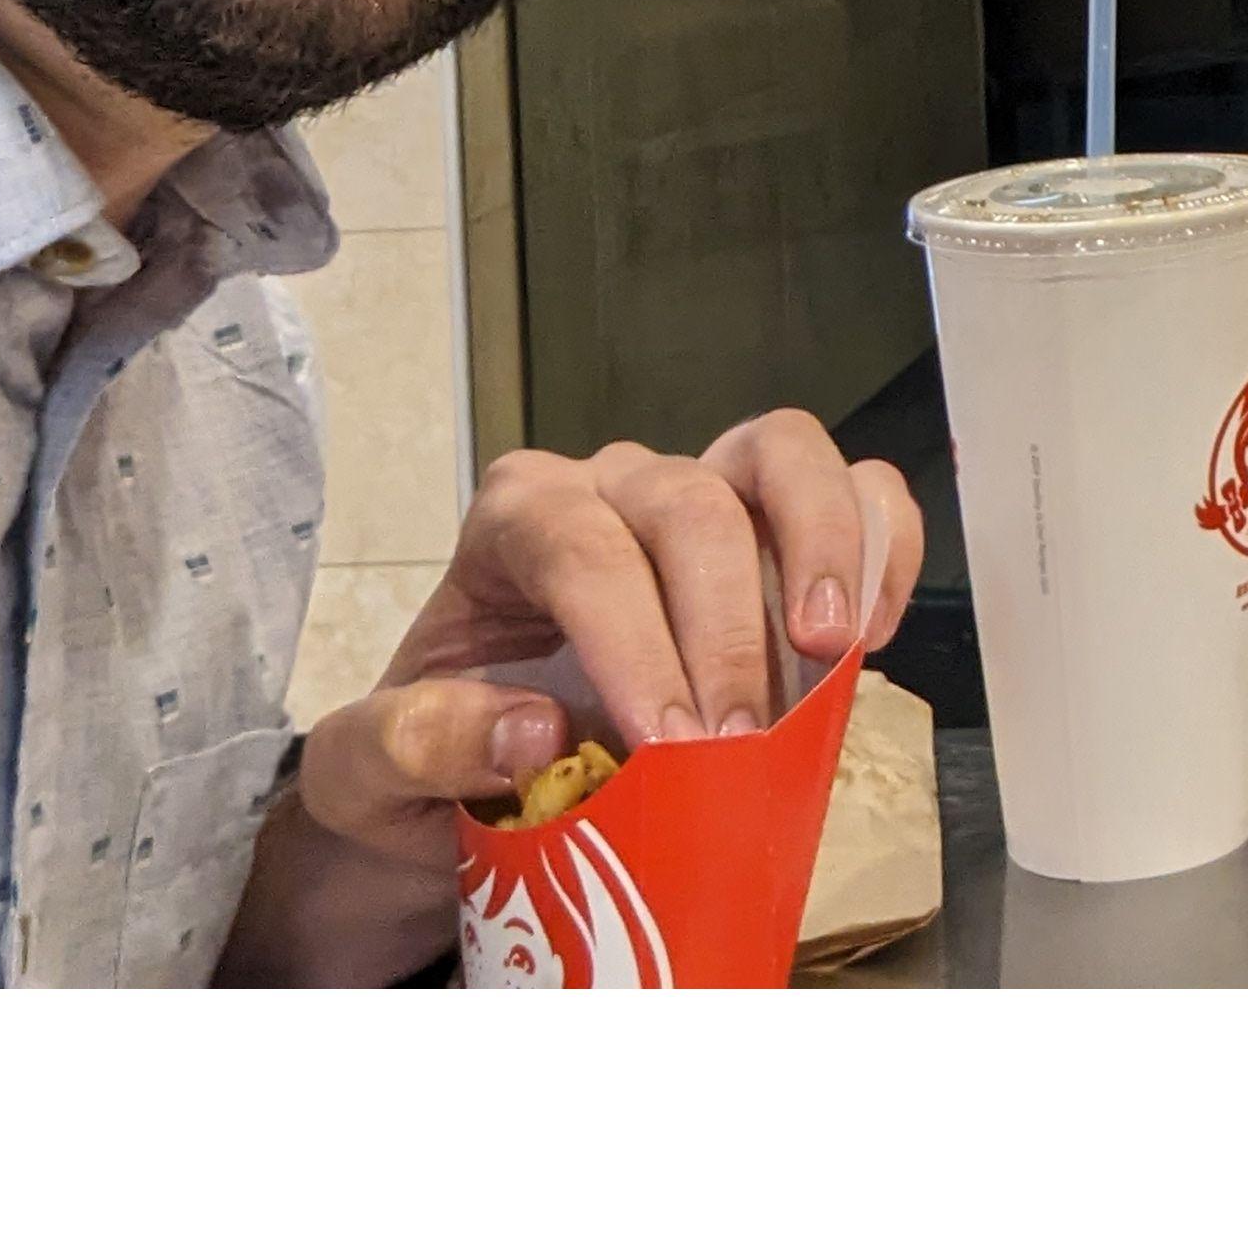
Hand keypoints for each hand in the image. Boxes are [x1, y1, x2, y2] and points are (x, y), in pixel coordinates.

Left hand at [291, 411, 923, 887]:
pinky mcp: (779, 535)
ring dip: (822, 547)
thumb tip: (534, 726)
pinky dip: (881, 549)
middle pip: (689, 502)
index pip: (581, 547)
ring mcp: (706, 496)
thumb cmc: (422, 769)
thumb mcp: (366, 777)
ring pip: (782, 456)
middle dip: (725, 624)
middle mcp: (613, 486)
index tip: (668, 742)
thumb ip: (416, 744)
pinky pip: (855, 494)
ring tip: (834, 649)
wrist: (473, 790)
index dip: (633, 638)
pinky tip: (871, 639)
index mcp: (514, 520)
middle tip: (738, 743)